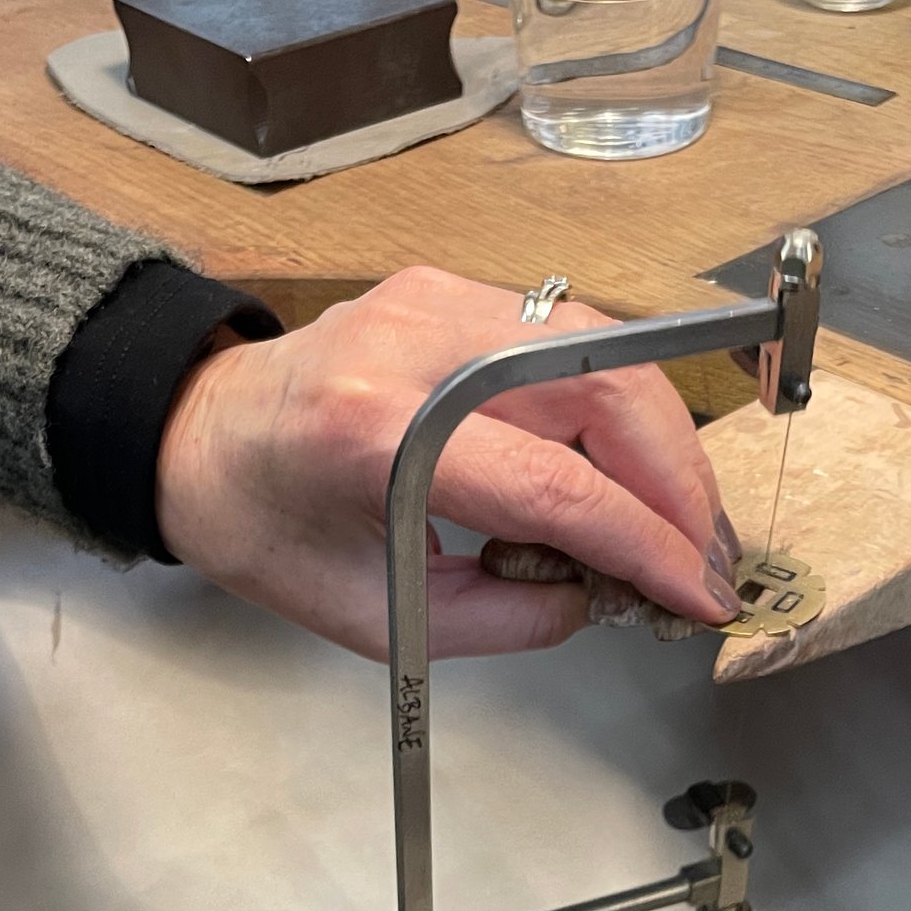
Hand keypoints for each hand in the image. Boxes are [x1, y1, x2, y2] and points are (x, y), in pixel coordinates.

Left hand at [154, 266, 743, 659]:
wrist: (199, 439)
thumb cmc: (270, 532)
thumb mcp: (378, 618)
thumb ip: (501, 619)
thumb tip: (603, 597)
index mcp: (374, 434)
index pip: (556, 484)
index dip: (648, 544)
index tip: (699, 595)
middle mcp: (414, 344)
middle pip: (602, 392)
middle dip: (679, 483)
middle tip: (711, 562)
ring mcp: (440, 300)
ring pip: (607, 353)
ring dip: (665, 444)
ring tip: (687, 527)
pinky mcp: (458, 291)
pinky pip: (576, 343)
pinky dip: (623, 412)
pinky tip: (637, 475)